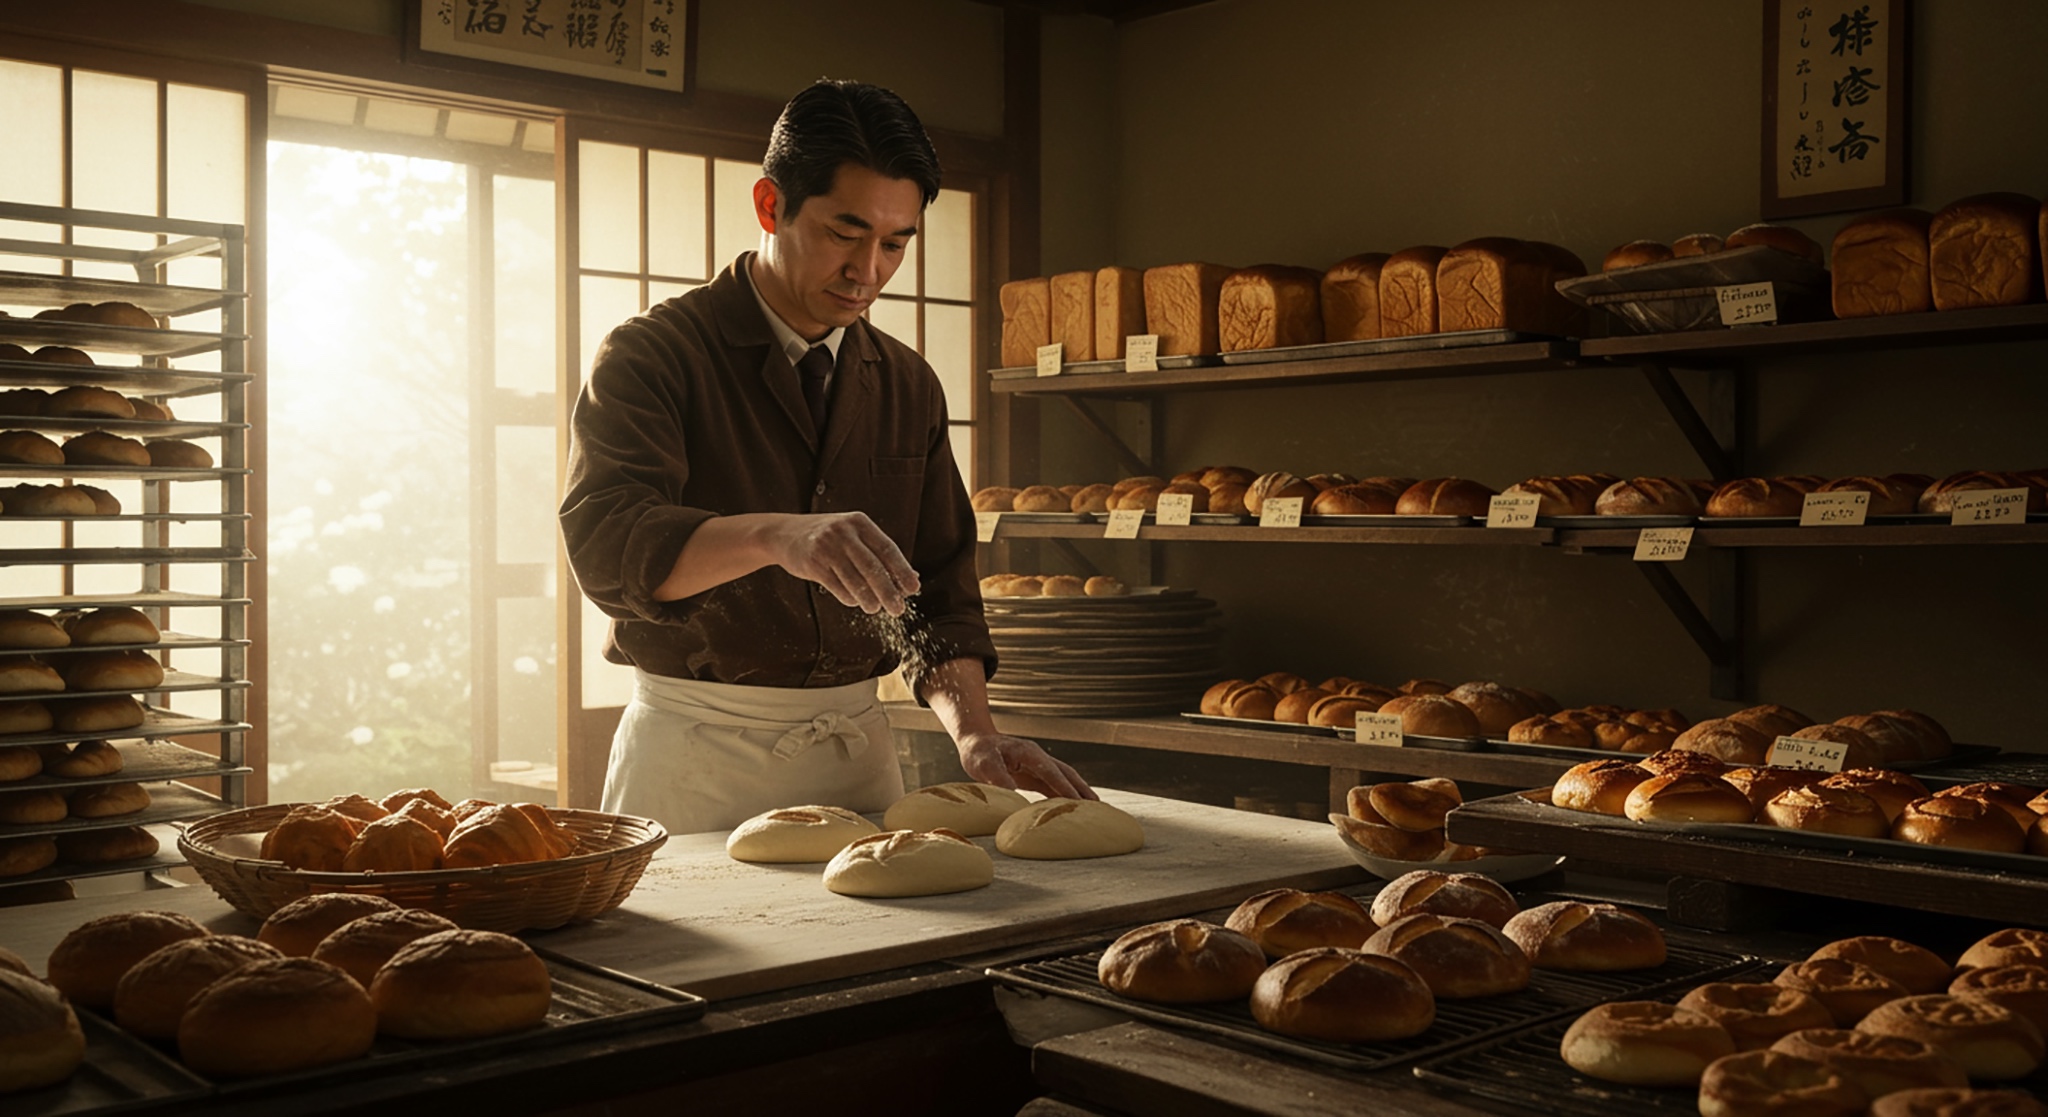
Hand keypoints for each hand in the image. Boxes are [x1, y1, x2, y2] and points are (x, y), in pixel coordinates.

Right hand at [770, 511, 920, 614]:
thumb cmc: (828, 538)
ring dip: (869, 599)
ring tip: (875, 608)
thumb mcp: (852, 536)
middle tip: (898, 609)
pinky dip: (849, 598)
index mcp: (859, 522)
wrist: (784, 534)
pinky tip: (855, 601)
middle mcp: (844, 532)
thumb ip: (878, 554)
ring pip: (855, 580)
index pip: (888, 548)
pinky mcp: (813, 562)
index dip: (903, 570)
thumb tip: (911, 578)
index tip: (914, 588)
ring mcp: (827, 546)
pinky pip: (837, 587)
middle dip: (889, 591)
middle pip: (873, 567)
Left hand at [957, 731, 1095, 800]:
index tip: (1076, 800)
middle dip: (1081, 788)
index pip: (1050, 771)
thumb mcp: (983, 764)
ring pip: (1064, 777)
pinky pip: (1054, 784)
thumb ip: (998, 777)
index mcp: (1028, 753)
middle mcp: (1038, 757)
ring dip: (1078, 791)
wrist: (976, 741)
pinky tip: (1073, 806)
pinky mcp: (1034, 773)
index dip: (1063, 785)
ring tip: (1094, 808)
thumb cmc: (978, 752)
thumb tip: (1013, 793)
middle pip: (1065, 772)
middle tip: (1097, 806)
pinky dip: (1065, 794)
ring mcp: (1038, 764)